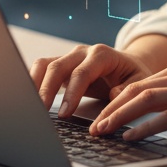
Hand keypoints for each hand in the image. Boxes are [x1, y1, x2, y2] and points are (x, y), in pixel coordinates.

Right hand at [30, 43, 152, 118]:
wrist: (128, 65)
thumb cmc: (133, 75)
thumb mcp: (139, 82)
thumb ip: (128, 90)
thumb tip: (114, 96)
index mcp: (102, 54)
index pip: (82, 72)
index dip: (72, 93)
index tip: (65, 114)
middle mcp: (82, 52)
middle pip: (58, 66)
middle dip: (47, 90)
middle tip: (41, 113)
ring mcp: (69, 57)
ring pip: (44, 64)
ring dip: (34, 84)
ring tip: (28, 106)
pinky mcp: (61, 66)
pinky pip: (41, 70)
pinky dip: (32, 82)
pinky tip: (28, 99)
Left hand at [91, 61, 166, 139]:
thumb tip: (159, 111)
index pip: (139, 84)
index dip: (115, 101)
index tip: (100, 116)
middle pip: (135, 90)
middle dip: (109, 109)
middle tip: (93, 127)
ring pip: (145, 100)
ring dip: (118, 117)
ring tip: (102, 132)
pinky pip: (166, 116)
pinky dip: (144, 127)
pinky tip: (131, 137)